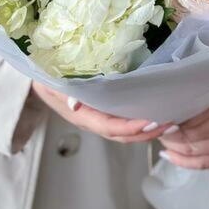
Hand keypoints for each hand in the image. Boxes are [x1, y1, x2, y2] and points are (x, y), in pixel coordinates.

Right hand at [32, 81, 174, 143]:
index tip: (152, 122)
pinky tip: (154, 113)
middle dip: (146, 132)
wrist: (38, 74)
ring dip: (146, 130)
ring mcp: (97, 117)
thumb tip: (76, 104)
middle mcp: (91, 120)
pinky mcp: (102, 110)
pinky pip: (122, 121)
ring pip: (124, 131)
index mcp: (81, 115)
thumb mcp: (50, 80)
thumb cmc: (45, 73)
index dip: (131, 128)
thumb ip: (62, 90)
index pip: (110, 127)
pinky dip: (139, 121)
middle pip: (122, 135)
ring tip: (169, 121)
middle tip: (170, 123)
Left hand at [158, 95, 208, 169]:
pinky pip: (197, 163)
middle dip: (164, 132)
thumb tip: (152, 111)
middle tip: (153, 126)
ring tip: (161, 135)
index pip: (182, 116)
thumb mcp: (197, 96)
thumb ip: (178, 102)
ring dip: (169, 144)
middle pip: (182, 135)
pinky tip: (166, 154)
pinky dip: (179, 160)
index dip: (164, 119)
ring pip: (186, 149)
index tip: (150, 119)